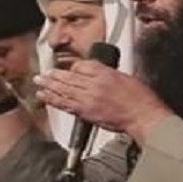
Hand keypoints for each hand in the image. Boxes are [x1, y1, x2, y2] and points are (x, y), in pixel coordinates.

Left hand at [35, 59, 171, 141]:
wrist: (143, 115)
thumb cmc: (140, 98)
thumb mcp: (126, 78)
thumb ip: (109, 76)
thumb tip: (98, 77)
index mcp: (105, 73)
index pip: (82, 66)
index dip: (73, 68)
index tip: (69, 70)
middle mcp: (94, 84)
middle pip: (69, 77)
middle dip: (54, 75)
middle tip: (43, 74)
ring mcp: (88, 98)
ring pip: (64, 90)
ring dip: (49, 86)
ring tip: (39, 83)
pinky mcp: (86, 112)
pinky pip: (65, 104)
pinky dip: (53, 100)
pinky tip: (44, 97)